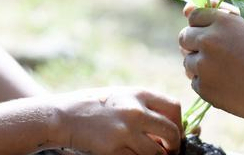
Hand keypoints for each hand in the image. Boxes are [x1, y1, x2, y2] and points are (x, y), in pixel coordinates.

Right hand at [52, 87, 181, 153]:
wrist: (63, 116)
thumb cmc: (94, 106)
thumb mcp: (121, 96)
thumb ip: (144, 107)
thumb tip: (170, 127)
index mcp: (139, 94)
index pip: (174, 107)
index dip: (179, 124)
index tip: (175, 133)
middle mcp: (135, 111)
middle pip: (172, 132)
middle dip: (173, 145)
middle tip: (168, 150)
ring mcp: (125, 131)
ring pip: (157, 152)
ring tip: (149, 153)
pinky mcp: (114, 149)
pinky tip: (131, 154)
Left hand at [178, 8, 243, 122]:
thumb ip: (220, 13)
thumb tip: (187, 7)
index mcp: (222, 20)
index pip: (193, 15)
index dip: (202, 25)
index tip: (215, 34)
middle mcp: (208, 39)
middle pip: (184, 37)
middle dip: (195, 44)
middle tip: (217, 54)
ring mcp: (203, 65)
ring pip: (187, 61)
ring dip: (200, 65)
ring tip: (227, 71)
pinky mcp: (203, 88)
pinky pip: (195, 82)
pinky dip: (207, 83)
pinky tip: (228, 84)